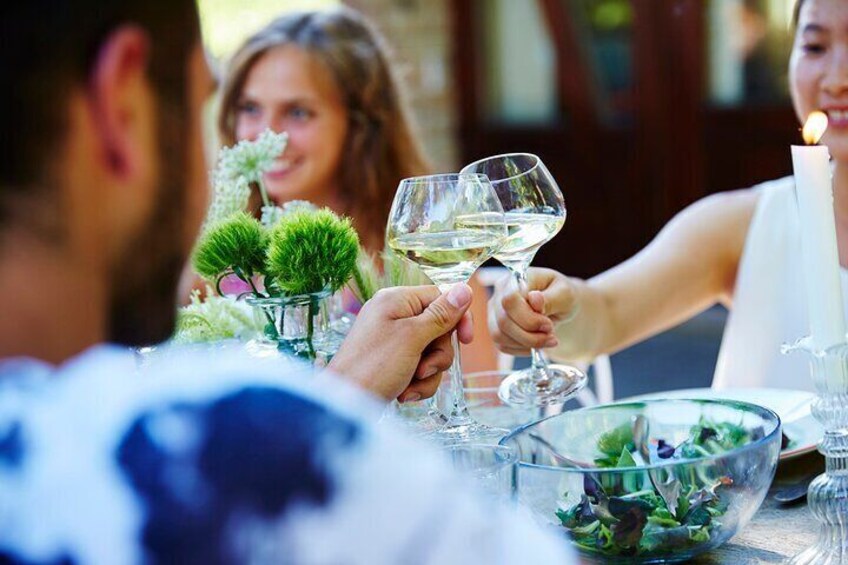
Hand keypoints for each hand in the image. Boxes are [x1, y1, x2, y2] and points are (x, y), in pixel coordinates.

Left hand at [328, 284, 473, 401]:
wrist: (344, 405)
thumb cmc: (373, 367)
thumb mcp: (412, 337)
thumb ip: (441, 314)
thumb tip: (465, 289)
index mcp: (396, 300)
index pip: (439, 297)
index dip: (457, 318)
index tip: (467, 340)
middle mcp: (393, 315)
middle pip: (439, 327)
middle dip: (437, 354)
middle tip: (423, 368)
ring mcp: (392, 339)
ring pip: (432, 352)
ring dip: (428, 373)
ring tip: (410, 384)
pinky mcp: (392, 361)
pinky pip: (419, 367)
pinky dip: (417, 383)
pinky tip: (403, 393)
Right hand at [488, 267, 578, 355]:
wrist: (559, 306)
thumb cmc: (562, 295)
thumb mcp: (565, 293)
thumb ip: (550, 297)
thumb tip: (534, 299)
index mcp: (515, 279)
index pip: (509, 299)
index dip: (528, 317)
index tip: (548, 324)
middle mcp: (499, 294)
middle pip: (503, 321)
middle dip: (530, 335)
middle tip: (551, 335)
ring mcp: (495, 312)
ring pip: (500, 335)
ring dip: (527, 343)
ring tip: (548, 340)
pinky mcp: (496, 329)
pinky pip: (503, 345)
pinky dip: (522, 349)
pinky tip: (537, 343)